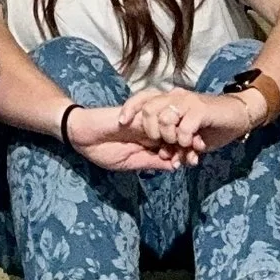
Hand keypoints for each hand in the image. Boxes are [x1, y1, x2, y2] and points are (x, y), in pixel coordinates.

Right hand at [61, 102, 194, 172]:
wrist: (82, 134)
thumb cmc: (102, 151)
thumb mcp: (130, 163)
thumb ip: (152, 163)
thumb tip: (175, 167)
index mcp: (149, 143)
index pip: (172, 146)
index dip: (185, 152)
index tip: (194, 162)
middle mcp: (151, 129)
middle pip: (175, 133)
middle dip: (189, 142)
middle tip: (197, 152)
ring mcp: (145, 120)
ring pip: (169, 124)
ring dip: (181, 133)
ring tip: (189, 144)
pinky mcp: (138, 112)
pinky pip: (156, 115)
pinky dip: (167, 124)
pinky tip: (174, 134)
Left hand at [118, 85, 258, 155]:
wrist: (239, 115)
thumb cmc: (212, 125)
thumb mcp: (188, 135)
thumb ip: (174, 142)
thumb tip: (165, 158)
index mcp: (169, 100)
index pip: (142, 98)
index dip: (129, 109)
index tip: (121, 123)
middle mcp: (175, 97)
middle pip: (148, 109)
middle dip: (151, 131)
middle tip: (163, 144)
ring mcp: (188, 102)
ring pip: (164, 118)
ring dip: (170, 138)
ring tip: (180, 146)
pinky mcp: (201, 110)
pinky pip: (184, 127)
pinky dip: (185, 140)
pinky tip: (193, 145)